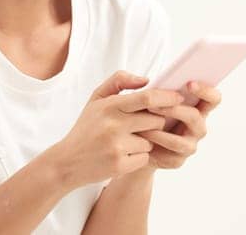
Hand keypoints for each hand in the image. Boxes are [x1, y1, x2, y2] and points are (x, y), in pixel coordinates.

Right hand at [41, 71, 184, 187]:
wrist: (67, 162)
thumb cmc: (86, 128)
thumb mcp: (96, 99)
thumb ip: (119, 81)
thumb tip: (146, 80)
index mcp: (109, 106)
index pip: (147, 98)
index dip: (167, 97)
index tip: (179, 97)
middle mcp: (114, 126)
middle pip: (155, 120)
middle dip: (157, 122)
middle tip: (147, 124)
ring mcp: (117, 147)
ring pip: (151, 140)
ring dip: (146, 141)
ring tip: (126, 141)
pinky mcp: (120, 165)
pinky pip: (145, 158)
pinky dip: (139, 157)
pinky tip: (123, 155)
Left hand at [134, 81, 221, 169]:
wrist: (129, 147)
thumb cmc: (140, 117)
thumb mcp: (142, 99)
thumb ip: (144, 87)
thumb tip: (146, 81)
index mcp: (195, 107)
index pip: (212, 98)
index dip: (206, 90)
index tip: (189, 83)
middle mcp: (197, 126)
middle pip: (197, 116)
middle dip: (175, 109)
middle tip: (153, 104)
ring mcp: (190, 144)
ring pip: (183, 137)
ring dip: (162, 127)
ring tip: (144, 120)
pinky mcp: (178, 160)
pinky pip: (171, 151)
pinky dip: (157, 141)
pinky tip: (143, 135)